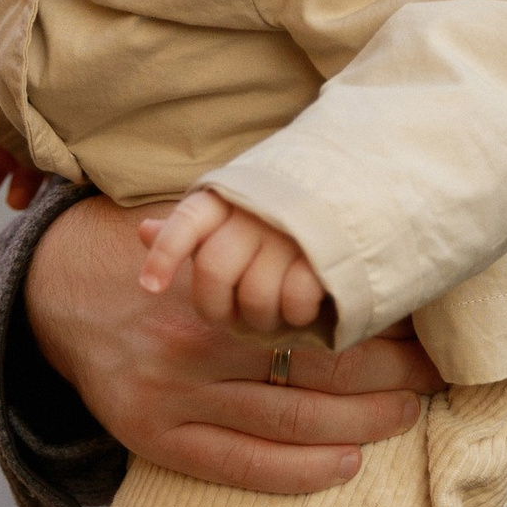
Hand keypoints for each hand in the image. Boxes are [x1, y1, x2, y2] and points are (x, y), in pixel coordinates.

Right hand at [24, 192, 440, 494]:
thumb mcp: (201, 227)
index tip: (426, 324)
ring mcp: (173, 398)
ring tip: (408, 413)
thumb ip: (261, 236)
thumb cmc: (155, 257)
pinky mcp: (155, 440)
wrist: (51, 295)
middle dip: (390, 374)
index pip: (318, 311)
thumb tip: (358, 234)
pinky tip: (348, 464)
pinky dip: (301, 472)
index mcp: (214, 285)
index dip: (381, 323)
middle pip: (317, 367)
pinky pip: (241, 467)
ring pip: (291, 421)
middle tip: (436, 373)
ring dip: (363, 423)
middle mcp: (195, 344)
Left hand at [140, 188, 328, 330]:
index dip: (165, 255)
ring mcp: (294, 232)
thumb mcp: (237, 213)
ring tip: (272, 312)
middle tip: (233, 316)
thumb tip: (142, 231)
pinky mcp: (328, 254)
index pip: (187, 222)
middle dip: (218, 307)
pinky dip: (296, 314)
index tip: (149, 288)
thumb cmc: (284, 215)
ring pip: (256, 294)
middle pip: (215, 270)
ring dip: (261, 317)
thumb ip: (193, 228)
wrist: (364, 189)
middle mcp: (258, 211)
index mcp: (230, 197)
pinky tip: (303, 308)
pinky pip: (296, 300)